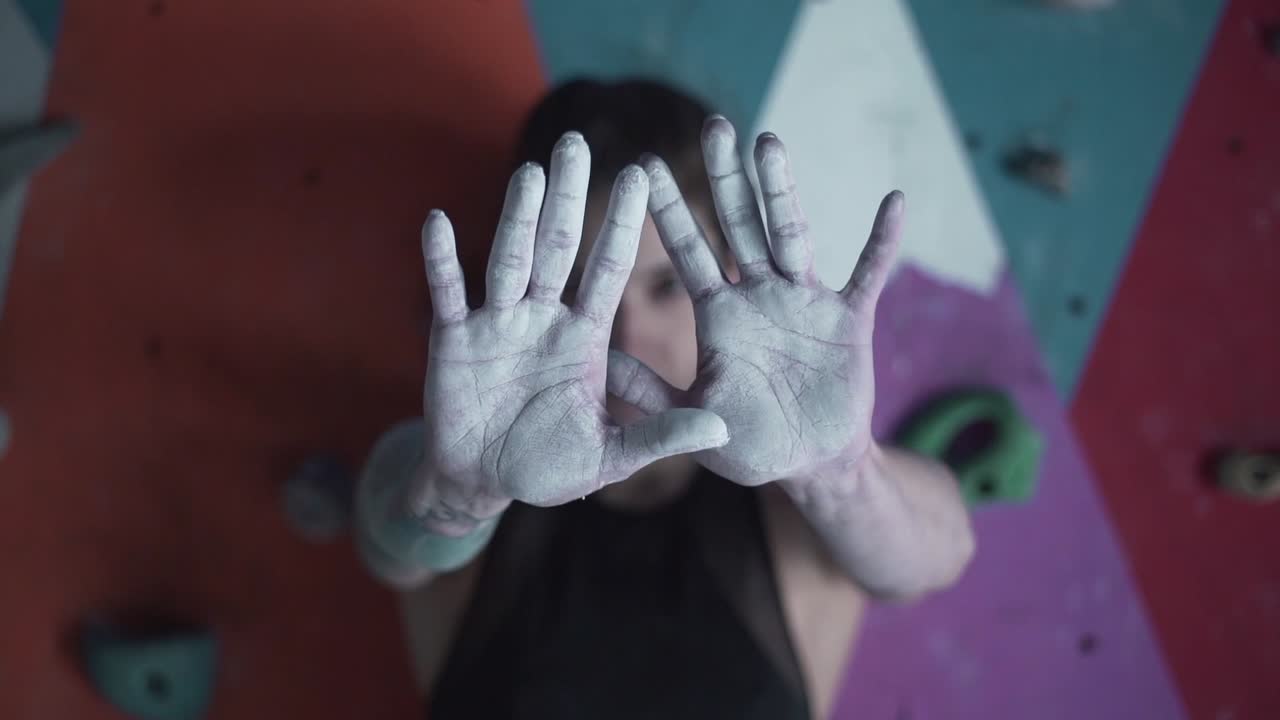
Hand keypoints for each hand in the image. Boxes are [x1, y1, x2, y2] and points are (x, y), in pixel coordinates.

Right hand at [415, 132, 729, 520]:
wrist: (485, 483)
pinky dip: (442, 261)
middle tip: (579, 144)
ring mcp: (497, 324)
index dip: (625, 225)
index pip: (608, 269)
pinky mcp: (453, 341)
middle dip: (569, 199)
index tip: (643, 174)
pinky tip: (438, 221)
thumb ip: (660, 437)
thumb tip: (722, 431)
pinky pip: (447, 294)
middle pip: (558, 248)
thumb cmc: (551, 467)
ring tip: (530, 174)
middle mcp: (543, 319)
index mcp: (584, 337)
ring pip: (509, 260)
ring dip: (517, 218)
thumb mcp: (611, 456)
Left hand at [606, 117, 901, 486]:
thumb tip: (600, 361)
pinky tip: (894, 202)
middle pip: (740, 225)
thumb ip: (652, 393)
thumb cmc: (748, 444)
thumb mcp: (695, 418)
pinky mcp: (848, 319)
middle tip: (714, 125)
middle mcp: (759, 295)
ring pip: (792, 235)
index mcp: (720, 315)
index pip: (689, 252)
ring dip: (784, 192)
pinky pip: (868, 274)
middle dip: (727, 178)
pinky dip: (882, 242)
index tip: (645, 166)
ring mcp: (805, 301)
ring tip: (770, 144)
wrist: (810, 464)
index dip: (670, 211)